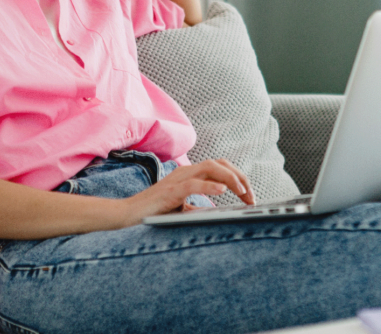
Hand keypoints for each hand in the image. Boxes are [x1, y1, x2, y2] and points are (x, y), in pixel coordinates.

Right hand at [121, 159, 254, 223]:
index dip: (239, 178)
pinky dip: (210, 185)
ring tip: (243, 192)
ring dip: (230, 178)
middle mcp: (186, 171)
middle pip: (220, 163)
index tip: (250, 197)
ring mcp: (178, 179)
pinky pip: (193, 183)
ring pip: (210, 167)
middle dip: (240, 177)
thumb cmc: (155, 212)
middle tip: (252, 198)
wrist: (128, 215)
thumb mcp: (184, 208)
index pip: (221, 167)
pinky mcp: (170, 190)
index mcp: (190, 174)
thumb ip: (200, 207)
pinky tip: (222, 191)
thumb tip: (221, 213)